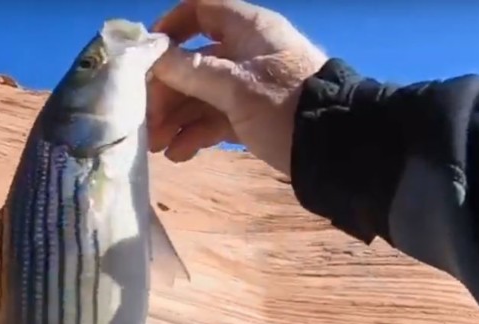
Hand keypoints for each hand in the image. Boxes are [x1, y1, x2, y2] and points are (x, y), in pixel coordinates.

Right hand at [146, 0, 326, 176]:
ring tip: (154, 145)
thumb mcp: (234, 86)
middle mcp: (247, 52)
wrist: (335, 148)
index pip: (202, 10)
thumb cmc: (284, 106)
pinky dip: (196, 134)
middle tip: (143, 118)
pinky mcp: (254, 116)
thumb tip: (152, 56)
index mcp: (247, 29)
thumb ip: (190, 70)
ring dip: (175, 117)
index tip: (146, 56)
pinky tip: (179, 154)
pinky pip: (216, 118)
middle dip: (165, 90)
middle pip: (193, 61)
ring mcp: (250, 86)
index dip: (171, 27)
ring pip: (202, 94)